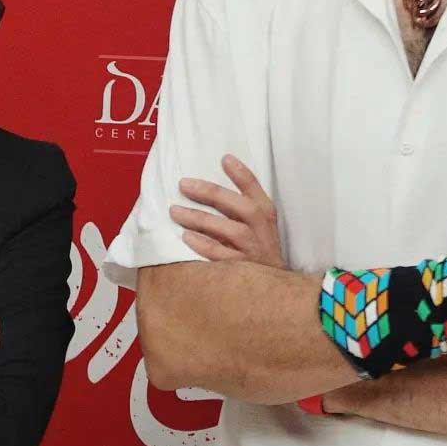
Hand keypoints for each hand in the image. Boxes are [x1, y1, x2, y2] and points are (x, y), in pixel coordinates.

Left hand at [169, 155, 285, 266]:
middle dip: (211, 193)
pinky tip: (186, 236)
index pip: (256, 190)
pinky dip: (203, 245)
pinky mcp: (241, 269)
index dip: (242, 174)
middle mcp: (262, 231)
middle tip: (184, 185)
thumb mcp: (256, 224)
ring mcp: (253, 250)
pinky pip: (221, 256)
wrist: (271, 287)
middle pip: (241, 207)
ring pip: (229, 230)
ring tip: (175, 211)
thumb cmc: (256, 248)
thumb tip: (216, 175)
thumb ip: (239, 203)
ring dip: (200, 219)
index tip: (224, 159)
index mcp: (266, 215)